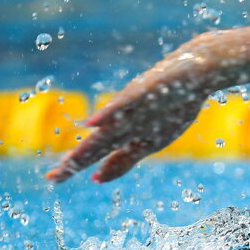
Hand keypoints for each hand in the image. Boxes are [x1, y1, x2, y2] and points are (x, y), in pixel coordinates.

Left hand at [45, 51, 211, 182]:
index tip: (52, 179)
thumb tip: (96, 178)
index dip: (75, 166)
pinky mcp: (146, 91)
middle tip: (52, 177)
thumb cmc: (174, 103)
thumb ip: (123, 160)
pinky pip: (127, 104)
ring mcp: (135, 108)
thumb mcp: (151, 142)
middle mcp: (125, 123)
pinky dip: (110, 114)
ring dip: (89, 147)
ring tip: (68, 162)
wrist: (198, 70)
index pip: (95, 154)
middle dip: (76, 162)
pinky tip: (93, 123)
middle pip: (96, 146)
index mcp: (125, 135)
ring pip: (107, 131)